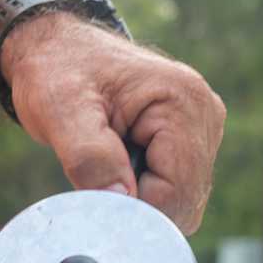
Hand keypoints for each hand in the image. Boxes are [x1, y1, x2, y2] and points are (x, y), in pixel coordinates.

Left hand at [2, 16, 225, 234]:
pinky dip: (143, 195)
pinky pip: (174, 194)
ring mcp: (202, 130)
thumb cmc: (58, 72)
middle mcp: (204, 115)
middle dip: (137, 207)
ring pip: (181, 204)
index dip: (133, 211)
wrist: (59, 51)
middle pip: (184, 203)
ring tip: (107, 167)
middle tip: (96, 181)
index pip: (175, 192)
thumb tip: (121, 200)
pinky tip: (118, 169)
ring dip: (139, 202)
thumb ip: (89, 155)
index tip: (94, 202)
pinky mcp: (190, 143)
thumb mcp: (60, 108)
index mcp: (183, 102)